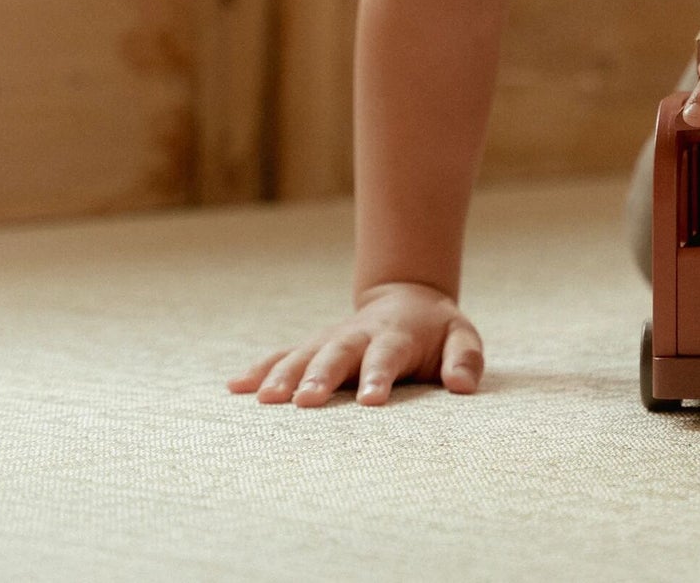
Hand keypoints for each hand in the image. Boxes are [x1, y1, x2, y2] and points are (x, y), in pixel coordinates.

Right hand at [227, 281, 483, 406]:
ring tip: (265, 400)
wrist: (407, 298)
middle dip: (321, 376)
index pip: (388, 356)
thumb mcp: (461, 337)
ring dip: (284, 375)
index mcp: (397, 336)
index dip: (379, 376)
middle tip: (305, 401)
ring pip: (304, 354)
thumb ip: (465, 359)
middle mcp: (359, 336)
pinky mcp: (313, 347)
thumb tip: (463, 386)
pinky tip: (234, 387)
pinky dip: (261, 370)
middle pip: (338, 353)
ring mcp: (332, 339)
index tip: (370, 401)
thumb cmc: (437, 331)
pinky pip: (283, 356)